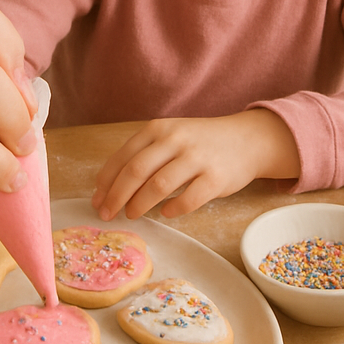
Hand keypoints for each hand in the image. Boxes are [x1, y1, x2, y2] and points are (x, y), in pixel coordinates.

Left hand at [91, 109, 299, 219]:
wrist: (246, 139)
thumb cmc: (199, 142)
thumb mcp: (169, 137)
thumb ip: (143, 155)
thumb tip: (108, 187)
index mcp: (158, 129)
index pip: (123, 157)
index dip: (107, 181)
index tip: (97, 200)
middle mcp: (175, 139)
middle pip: (136, 171)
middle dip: (116, 196)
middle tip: (107, 214)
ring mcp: (197, 157)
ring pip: (159, 185)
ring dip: (140, 204)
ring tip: (132, 214)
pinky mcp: (217, 177)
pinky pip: (189, 198)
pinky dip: (173, 209)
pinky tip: (166, 213)